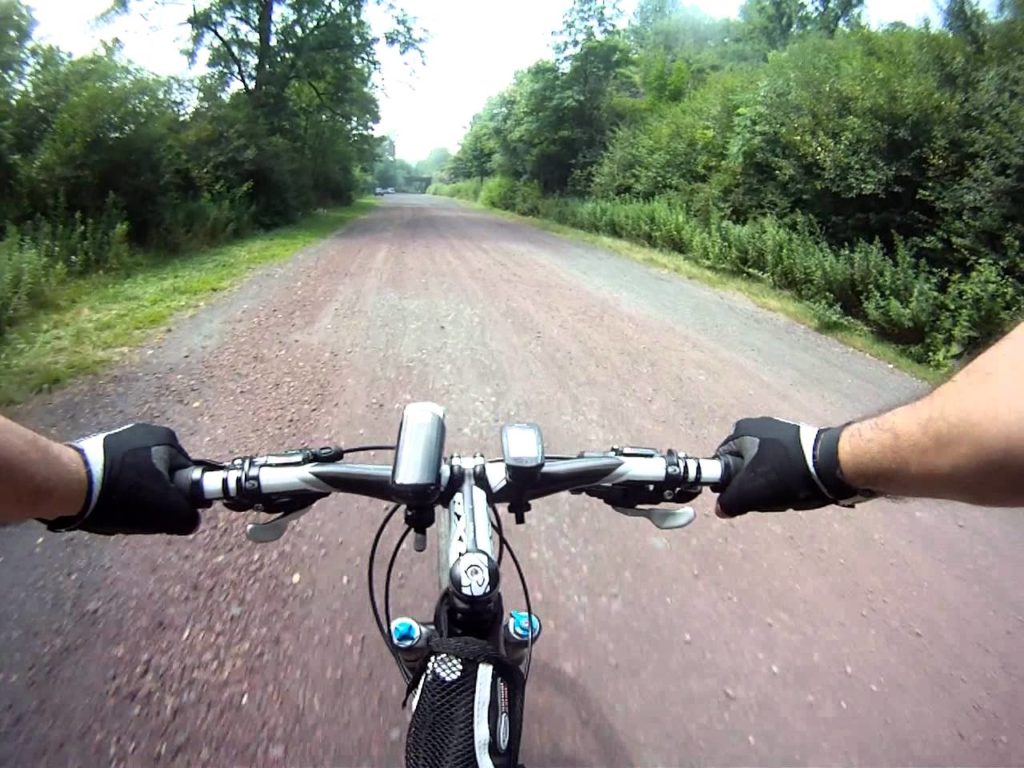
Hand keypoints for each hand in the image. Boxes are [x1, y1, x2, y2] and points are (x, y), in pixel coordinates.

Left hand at [45, 424, 199, 534]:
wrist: (67, 485)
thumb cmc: (123, 494)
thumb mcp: (168, 512)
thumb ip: (189, 517)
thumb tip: (190, 519)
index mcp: (167, 439)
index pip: (188, 476)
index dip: (181, 499)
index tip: (168, 514)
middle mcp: (145, 432)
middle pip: (161, 476)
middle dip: (155, 497)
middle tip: (143, 516)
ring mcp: (117, 438)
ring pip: (138, 477)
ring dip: (133, 494)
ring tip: (119, 511)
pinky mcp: (93, 449)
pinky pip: (115, 475)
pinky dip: (114, 489)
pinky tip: (104, 503)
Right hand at [713, 417, 867, 517]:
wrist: (833, 464)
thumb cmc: (785, 474)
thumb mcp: (749, 493)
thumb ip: (728, 502)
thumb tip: (721, 509)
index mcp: (741, 431)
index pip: (720, 461)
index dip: (725, 483)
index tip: (736, 497)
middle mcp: (758, 424)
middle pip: (743, 464)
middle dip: (750, 484)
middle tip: (761, 499)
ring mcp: (782, 430)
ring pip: (764, 466)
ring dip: (768, 482)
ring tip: (782, 495)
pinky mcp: (801, 439)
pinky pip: (783, 463)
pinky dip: (786, 476)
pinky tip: (796, 488)